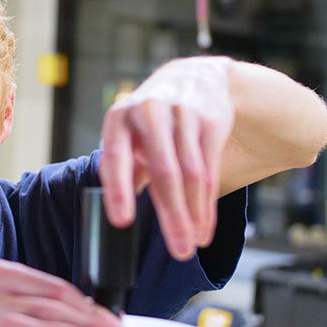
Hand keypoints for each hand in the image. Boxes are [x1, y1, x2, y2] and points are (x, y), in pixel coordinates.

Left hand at [99, 57, 234, 259]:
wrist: (197, 75)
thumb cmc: (154, 117)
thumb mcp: (130, 134)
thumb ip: (124, 169)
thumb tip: (115, 211)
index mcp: (119, 119)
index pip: (115, 158)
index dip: (119, 191)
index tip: (122, 222)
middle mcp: (149, 112)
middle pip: (162, 172)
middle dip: (171, 215)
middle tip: (177, 251)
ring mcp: (182, 114)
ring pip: (190, 174)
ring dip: (192, 214)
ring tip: (190, 244)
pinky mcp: (210, 120)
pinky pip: (210, 169)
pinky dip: (207, 203)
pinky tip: (204, 225)